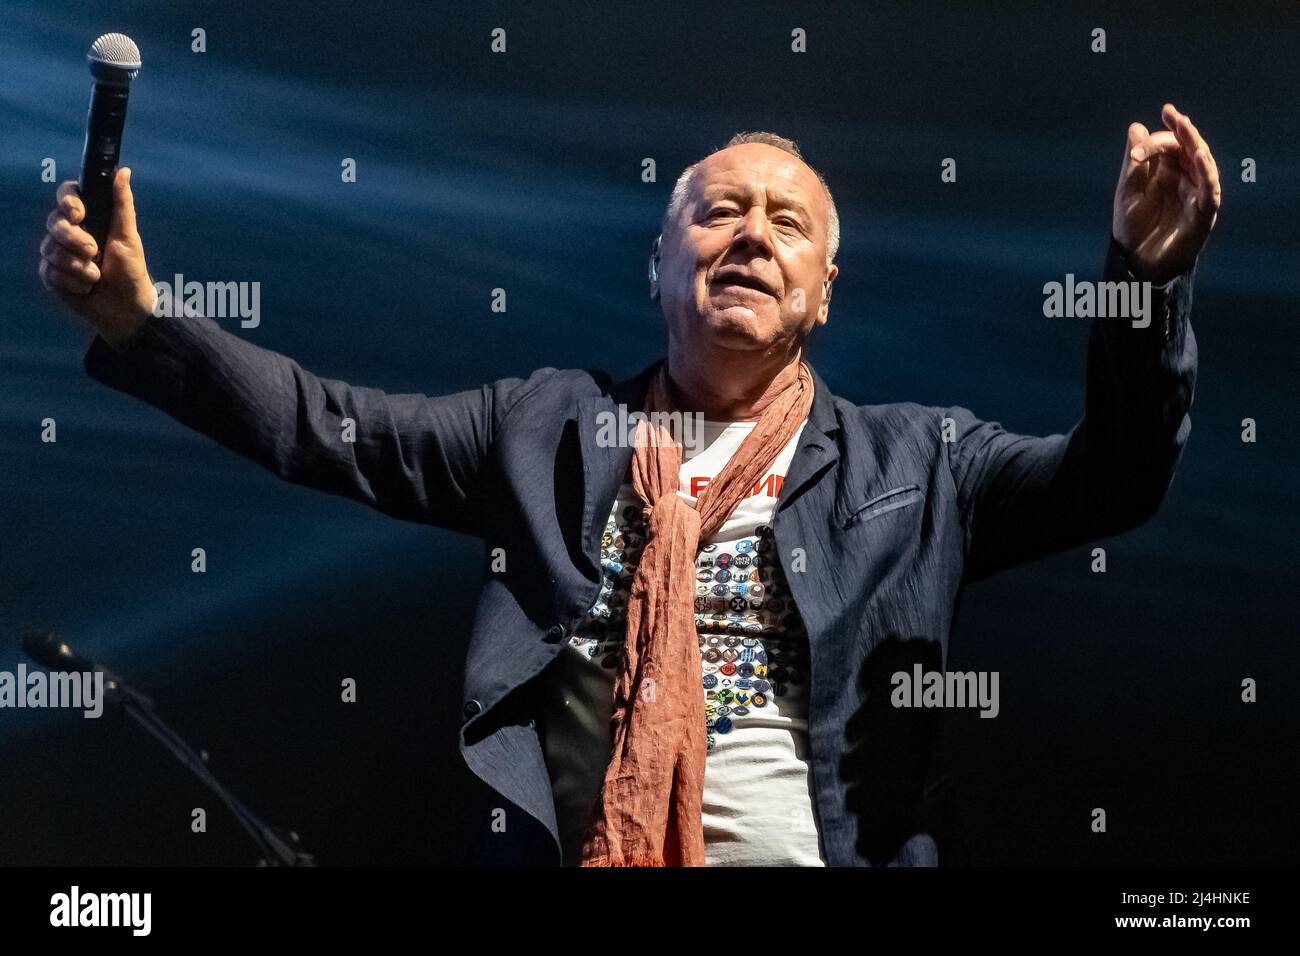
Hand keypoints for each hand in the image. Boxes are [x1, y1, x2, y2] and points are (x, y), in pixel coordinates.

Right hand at [39, 167, 157, 349]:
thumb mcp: (128, 236)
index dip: (68, 202)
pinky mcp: (51, 274)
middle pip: (54, 222)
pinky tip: (87, 287)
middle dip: (74, 239)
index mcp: (88, 218)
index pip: (67, 196)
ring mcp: (57, 253)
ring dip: (78, 266)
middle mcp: (69, 232)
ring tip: (97, 275)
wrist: (127, 308)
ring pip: (50, 249)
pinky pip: (50, 271)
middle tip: (94, 252)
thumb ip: (122, 204)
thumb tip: (123, 171)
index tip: (79, 214)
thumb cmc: (131, 270)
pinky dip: (73, 281)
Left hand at [1112, 103, 1220, 284]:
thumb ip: (1134, 163)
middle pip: (1189, 149)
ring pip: (1203, 164)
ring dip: (1195, 145)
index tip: (1139, 147)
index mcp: (1166, 173)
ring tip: (1186, 128)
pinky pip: (1209, 190)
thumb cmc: (1132, 228)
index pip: (1168, 146)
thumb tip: (1136, 127)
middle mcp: (1185, 179)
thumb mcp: (1127, 192)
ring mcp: (1196, 195)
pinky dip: (1206, 173)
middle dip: (1182, 131)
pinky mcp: (1203, 213)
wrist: (1136, 263)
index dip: (1156, 140)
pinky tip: (1198, 156)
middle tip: (1173, 115)